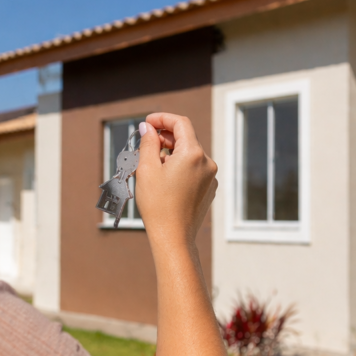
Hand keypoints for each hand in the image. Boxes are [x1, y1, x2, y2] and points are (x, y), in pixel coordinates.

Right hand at [134, 113, 217, 249]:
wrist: (173, 237)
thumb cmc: (158, 205)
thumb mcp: (147, 169)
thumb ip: (148, 143)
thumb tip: (148, 127)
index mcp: (193, 154)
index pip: (180, 123)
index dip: (162, 118)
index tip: (148, 122)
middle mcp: (207, 162)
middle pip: (185, 139)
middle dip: (164, 138)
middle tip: (145, 145)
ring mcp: (210, 177)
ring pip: (189, 155)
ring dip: (171, 154)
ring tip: (152, 167)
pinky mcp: (209, 189)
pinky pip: (193, 170)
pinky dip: (179, 168)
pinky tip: (164, 180)